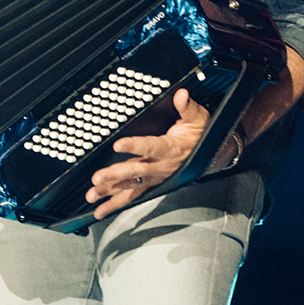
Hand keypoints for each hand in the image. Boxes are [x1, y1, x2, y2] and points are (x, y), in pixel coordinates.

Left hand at [86, 88, 211, 219]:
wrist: (210, 155)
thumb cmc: (201, 135)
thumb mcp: (198, 118)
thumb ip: (187, 107)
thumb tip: (181, 94)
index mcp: (171, 148)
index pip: (151, 147)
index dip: (135, 146)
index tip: (118, 145)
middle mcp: (162, 166)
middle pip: (136, 172)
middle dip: (116, 175)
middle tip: (98, 178)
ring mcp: (155, 177)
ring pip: (131, 187)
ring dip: (111, 192)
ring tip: (93, 195)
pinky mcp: (150, 184)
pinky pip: (132, 197)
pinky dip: (114, 204)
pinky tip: (100, 210)